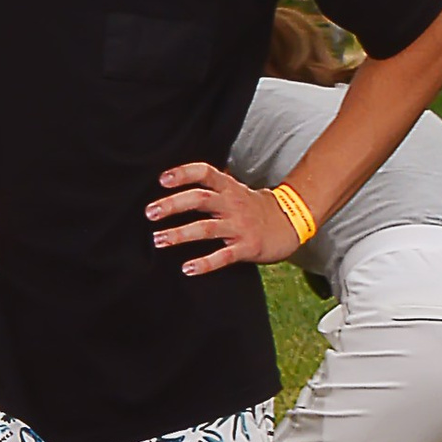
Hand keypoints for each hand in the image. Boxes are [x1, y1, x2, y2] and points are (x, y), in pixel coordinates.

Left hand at [147, 162, 302, 276]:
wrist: (291, 223)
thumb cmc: (253, 207)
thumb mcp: (235, 190)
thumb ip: (211, 185)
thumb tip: (177, 178)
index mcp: (229, 188)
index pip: (205, 173)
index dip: (184, 173)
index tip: (162, 179)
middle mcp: (233, 204)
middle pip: (200, 199)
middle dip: (173, 205)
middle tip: (150, 213)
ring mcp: (240, 226)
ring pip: (207, 229)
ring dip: (180, 234)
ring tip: (158, 240)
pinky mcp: (247, 247)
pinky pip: (224, 256)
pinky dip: (205, 263)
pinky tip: (187, 268)